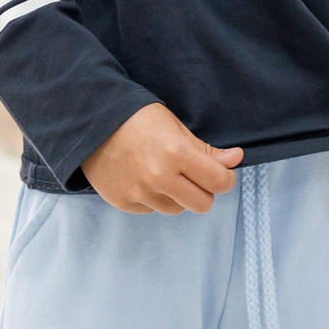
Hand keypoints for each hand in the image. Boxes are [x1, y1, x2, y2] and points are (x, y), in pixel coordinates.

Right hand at [82, 103, 241, 214]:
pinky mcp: (124, 202)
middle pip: (203, 204)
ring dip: (177, 195)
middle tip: (191, 174)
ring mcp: (139, 193)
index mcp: (176, 153)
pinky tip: (143, 177)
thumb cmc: (138, 119)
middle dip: (203, 190)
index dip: (225, 178)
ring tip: (162, 172)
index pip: (219, 182)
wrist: (92, 121)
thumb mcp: (176, 127)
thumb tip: (236, 159)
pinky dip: (154, 198)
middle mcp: (158, 177)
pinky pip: (153, 209)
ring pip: (177, 209)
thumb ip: (206, 150)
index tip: (219, 172)